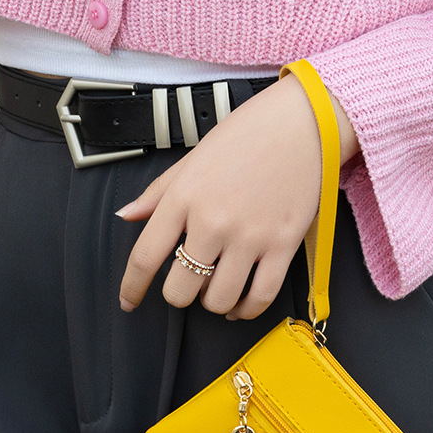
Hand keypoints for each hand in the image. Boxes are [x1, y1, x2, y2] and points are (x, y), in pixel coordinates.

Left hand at [115, 72, 357, 319]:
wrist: (304, 122)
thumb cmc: (248, 135)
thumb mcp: (193, 158)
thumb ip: (158, 193)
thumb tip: (128, 216)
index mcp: (185, 197)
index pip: (145, 257)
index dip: (132, 287)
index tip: (128, 300)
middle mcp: (214, 221)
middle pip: (180, 289)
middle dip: (178, 296)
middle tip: (186, 286)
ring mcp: (250, 236)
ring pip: (219, 300)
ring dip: (212, 303)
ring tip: (215, 291)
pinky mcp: (283, 246)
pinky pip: (260, 297)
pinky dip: (246, 310)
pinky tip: (240, 305)